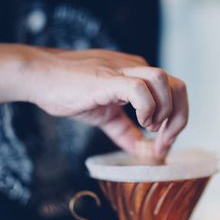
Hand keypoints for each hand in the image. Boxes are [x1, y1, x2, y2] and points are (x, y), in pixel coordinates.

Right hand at [6, 45, 188, 157]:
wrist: (40, 77)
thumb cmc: (70, 91)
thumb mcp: (106, 116)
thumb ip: (126, 132)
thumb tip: (141, 151)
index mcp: (139, 75)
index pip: (175, 92)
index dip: (178, 120)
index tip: (165, 144)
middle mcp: (136, 68)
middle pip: (178, 86)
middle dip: (179, 118)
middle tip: (164, 141)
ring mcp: (123, 70)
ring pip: (164, 81)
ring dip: (164, 110)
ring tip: (149, 127)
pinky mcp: (108, 78)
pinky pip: (139, 89)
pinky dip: (147, 108)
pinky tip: (139, 121)